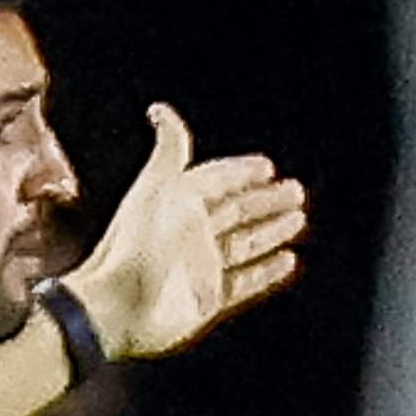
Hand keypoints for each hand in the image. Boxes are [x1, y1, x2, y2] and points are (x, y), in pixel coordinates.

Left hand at [65, 103, 308, 361]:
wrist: (118, 305)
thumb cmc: (136, 244)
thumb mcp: (157, 187)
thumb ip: (169, 150)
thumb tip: (159, 110)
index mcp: (178, 203)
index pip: (218, 181)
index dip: (242, 172)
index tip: (268, 166)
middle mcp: (191, 234)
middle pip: (236, 211)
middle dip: (266, 201)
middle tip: (296, 191)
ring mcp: (200, 267)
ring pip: (244, 245)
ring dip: (271, 232)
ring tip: (297, 219)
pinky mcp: (207, 300)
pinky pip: (244, 283)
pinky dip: (266, 272)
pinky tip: (288, 260)